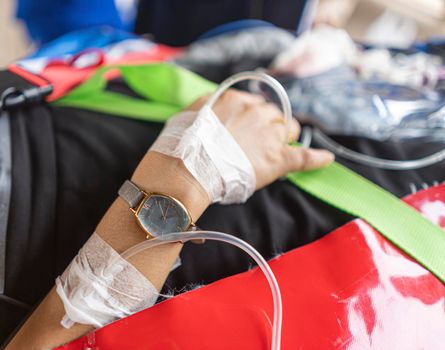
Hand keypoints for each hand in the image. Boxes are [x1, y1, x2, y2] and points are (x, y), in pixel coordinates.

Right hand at [187, 89, 333, 188]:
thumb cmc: (183, 143)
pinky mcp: (279, 159)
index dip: (253, 118)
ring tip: (277, 150)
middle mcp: (257, 112)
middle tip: (257, 142)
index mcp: (237, 100)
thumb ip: (208, 104)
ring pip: (288, 130)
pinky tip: (326, 158)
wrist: (188, 168)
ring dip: (284, 138)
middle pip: (274, 115)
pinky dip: (317, 158)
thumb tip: (215, 102)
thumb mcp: (191, 112)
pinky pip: (304, 156)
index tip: (247, 128)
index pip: (254, 105)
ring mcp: (270, 135)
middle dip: (270, 125)